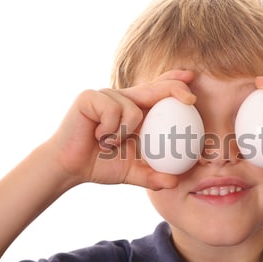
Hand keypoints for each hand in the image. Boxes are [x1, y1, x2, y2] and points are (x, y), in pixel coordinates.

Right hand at [47, 70, 195, 189]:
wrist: (70, 168)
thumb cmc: (100, 165)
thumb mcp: (132, 172)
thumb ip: (152, 176)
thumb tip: (175, 183)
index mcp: (135, 111)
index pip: (157, 90)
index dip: (174, 81)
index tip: (192, 78)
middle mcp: (123, 99)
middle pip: (153, 88)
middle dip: (174, 88)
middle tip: (191, 100)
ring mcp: (106, 96)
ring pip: (133, 109)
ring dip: (124, 133)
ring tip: (109, 143)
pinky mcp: (90, 97)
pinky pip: (113, 111)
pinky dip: (110, 131)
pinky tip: (98, 138)